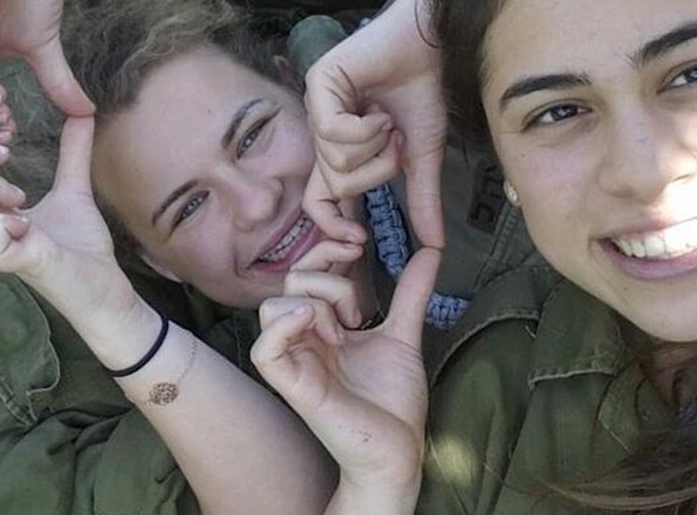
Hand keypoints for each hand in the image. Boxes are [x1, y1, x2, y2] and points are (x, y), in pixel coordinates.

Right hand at [0, 117, 133, 318]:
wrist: (107, 291)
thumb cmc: (82, 248)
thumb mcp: (74, 189)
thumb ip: (72, 153)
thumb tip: (82, 112)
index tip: (5, 131)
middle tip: (4, 154)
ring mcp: (0, 247)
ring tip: (19, 194)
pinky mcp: (21, 264)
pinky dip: (5, 224)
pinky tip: (29, 225)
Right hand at [251, 247, 438, 506]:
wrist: (400, 449)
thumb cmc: (394, 401)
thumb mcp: (403, 335)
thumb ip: (411, 293)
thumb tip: (430, 251)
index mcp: (323, 328)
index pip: (305, 272)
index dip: (326, 251)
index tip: (360, 247)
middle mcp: (304, 340)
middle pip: (289, 281)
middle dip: (327, 278)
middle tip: (359, 308)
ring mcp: (296, 362)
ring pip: (273, 306)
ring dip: (316, 305)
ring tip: (346, 331)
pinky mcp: (294, 386)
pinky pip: (266, 350)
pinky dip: (285, 328)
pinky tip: (320, 327)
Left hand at [305, 0, 445, 248]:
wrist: (432, 44)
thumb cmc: (424, 91)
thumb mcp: (422, 155)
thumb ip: (422, 198)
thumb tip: (436, 246)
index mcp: (341, 151)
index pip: (318, 201)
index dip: (332, 224)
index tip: (360, 239)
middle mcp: (322, 132)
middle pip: (334, 185)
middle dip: (376, 172)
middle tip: (395, 145)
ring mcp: (316, 108)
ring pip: (335, 161)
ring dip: (376, 145)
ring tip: (388, 119)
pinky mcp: (317, 85)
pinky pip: (332, 131)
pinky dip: (365, 128)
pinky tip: (378, 108)